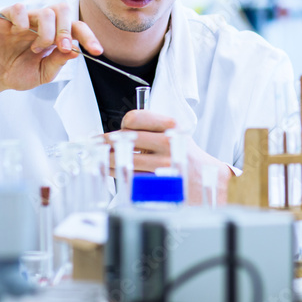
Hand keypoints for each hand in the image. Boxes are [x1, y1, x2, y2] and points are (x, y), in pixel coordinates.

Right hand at [0, 2, 102, 113]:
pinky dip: (23, 20)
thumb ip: (58, 62)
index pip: (76, 28)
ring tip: (36, 49)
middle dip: (67, 30)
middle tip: (63, 48)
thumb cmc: (16, 73)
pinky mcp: (5, 17)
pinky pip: (19, 8)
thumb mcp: (43, 73)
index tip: (97, 52)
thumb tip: (76, 51)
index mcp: (54, 35)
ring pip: (46, 12)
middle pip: (63, 10)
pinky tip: (19, 33)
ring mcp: (24, 19)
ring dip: (46, 33)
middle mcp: (41, 23)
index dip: (89, 37)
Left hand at [106, 110, 232, 204]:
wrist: (207, 178)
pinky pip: (130, 177)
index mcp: (171, 126)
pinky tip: (116, 172)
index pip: (135, 118)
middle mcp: (168, 142)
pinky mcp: (158, 183)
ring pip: (123, 160)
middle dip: (104, 143)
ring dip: (107, 161)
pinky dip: (119, 174)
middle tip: (94, 145)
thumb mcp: (174, 133)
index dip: (123, 124)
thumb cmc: (184, 155)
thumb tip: (116, 133)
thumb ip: (150, 128)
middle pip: (125, 138)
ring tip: (101, 160)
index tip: (118, 130)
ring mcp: (163, 164)